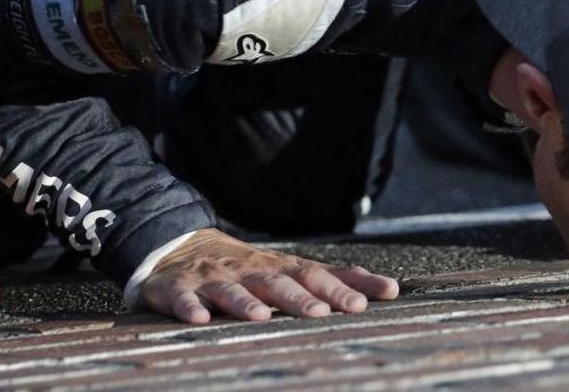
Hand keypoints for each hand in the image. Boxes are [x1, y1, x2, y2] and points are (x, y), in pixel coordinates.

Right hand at [141, 228, 398, 323]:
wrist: (181, 248)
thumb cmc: (249, 269)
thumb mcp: (291, 272)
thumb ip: (334, 281)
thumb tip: (389, 287)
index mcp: (282, 269)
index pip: (324, 275)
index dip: (353, 284)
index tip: (387, 292)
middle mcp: (253, 271)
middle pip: (281, 282)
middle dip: (303, 296)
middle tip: (325, 311)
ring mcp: (216, 280)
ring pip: (233, 291)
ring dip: (247, 302)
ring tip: (263, 316)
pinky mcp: (179, 289)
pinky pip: (183, 299)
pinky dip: (189, 307)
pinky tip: (199, 319)